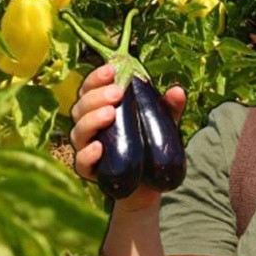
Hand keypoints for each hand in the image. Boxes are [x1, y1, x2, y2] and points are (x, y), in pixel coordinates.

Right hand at [69, 64, 186, 209]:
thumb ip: (168, 108)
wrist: (147, 185)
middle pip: (81, 106)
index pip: (90, 88)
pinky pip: (81, 163)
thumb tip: (177, 91)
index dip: (96, 77)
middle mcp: (87, 126)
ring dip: (91, 120)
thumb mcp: (162, 125)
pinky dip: (87, 154)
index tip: (112, 70)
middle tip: (118, 93)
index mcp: (99, 108)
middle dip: (97, 96)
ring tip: (110, 113)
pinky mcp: (89, 171)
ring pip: (78, 131)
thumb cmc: (149, 145)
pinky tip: (98, 148)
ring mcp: (86, 148)